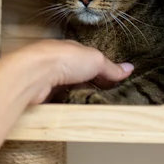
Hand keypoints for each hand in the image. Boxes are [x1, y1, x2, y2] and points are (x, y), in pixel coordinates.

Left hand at [0, 40, 131, 104]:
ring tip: (94, 108)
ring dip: (78, 98)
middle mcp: (59, 64)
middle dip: (91, 87)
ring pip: (68, 92)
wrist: (34, 74)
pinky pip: (58, 103)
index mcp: (71, 51)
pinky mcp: (43, 96)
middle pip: (79, 78)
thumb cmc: (62, 59)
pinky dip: (67, 107)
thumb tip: (128, 68)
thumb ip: (110, 67)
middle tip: (107, 99)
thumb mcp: (95, 60)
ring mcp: (50, 80)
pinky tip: (75, 112)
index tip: (115, 84)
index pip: (90, 62)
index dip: (103, 72)